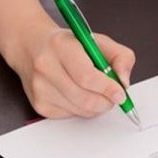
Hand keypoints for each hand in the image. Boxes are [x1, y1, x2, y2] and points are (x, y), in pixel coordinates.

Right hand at [12, 26, 135, 117]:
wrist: (32, 47)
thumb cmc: (68, 45)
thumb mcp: (98, 41)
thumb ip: (121, 57)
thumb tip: (124, 82)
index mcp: (61, 46)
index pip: (87, 77)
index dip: (108, 89)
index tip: (120, 93)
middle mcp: (46, 67)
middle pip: (85, 99)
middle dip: (106, 101)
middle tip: (113, 96)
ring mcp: (40, 88)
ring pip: (81, 110)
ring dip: (96, 106)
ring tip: (95, 91)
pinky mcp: (40, 105)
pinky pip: (72, 116)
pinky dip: (82, 109)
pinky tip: (78, 94)